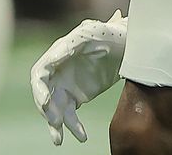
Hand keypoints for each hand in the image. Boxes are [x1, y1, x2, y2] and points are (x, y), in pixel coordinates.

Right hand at [29, 11, 128, 144]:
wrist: (132, 47)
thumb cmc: (113, 34)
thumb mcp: (96, 33)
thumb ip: (76, 42)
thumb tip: (56, 55)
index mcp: (59, 52)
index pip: (40, 73)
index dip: (39, 89)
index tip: (46, 102)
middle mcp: (58, 70)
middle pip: (43, 93)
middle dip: (46, 109)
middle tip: (55, 121)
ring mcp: (66, 84)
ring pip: (54, 107)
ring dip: (55, 123)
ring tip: (59, 139)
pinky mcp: (77, 97)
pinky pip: (70, 115)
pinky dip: (73, 127)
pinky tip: (81, 136)